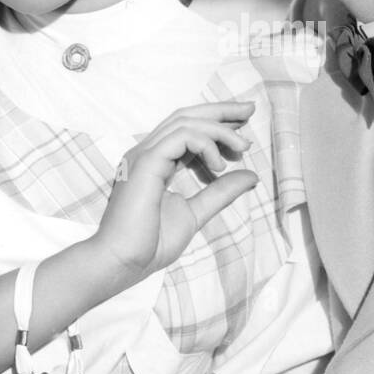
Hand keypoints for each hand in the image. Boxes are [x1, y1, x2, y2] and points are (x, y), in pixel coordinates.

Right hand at [92, 101, 258, 279]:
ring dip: (219, 129)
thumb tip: (250, 175)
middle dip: (221, 110)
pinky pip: (181, 137)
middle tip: (251, 110)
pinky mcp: (146, 162)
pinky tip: (219, 164)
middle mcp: (147, 153)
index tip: (245, 124)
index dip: (216, 122)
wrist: (122, 263)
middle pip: (186, 116)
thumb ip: (220, 192)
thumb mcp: (196, 213)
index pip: (187, 130)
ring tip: (243, 147)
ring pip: (185, 122)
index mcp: (155, 162)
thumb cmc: (150, 244)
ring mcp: (143, 155)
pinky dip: (206, 143)